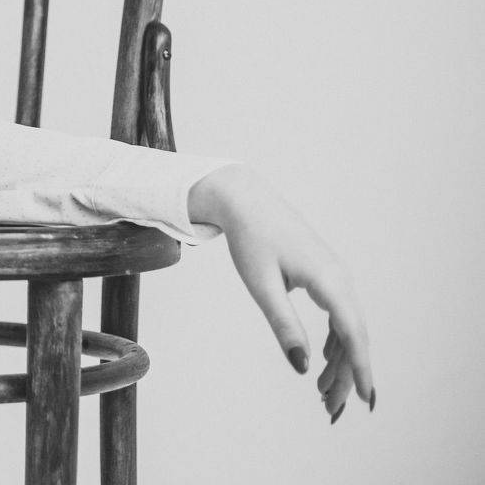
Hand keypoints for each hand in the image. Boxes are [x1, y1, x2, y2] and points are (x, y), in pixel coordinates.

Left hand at [188, 164, 374, 421]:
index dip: (360, 368)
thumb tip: (301, 366)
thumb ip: (283, 325)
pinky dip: (332, 341)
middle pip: (352, 336)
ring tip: (323, 394)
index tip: (366, 399)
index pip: (352, 333)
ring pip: (346, 328)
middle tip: (331, 410)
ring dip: (338, 361)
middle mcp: (340, 278)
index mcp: (329, 279)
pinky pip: (338, 316)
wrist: (245, 200)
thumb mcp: (262, 286)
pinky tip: (322, 362)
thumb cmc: (251, 239)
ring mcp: (335, 276)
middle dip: (346, 375)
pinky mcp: (325, 276)